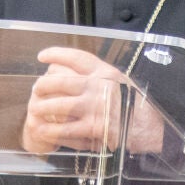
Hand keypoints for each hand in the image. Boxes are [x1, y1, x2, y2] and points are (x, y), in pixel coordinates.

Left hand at [21, 47, 164, 154]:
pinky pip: (64, 130)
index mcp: (106, 73)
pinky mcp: (93, 130)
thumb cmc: (135, 106)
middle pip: (59, 81)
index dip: (56, 54)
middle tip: (36, 90)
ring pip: (57, 106)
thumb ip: (100, 77)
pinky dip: (49, 131)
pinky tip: (42, 131)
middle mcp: (99, 87)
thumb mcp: (121, 82)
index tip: (43, 56)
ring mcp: (95, 109)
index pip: (77, 57)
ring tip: (35, 111)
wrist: (149, 130)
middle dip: (42, 86)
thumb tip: (73, 72)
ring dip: (41, 109)